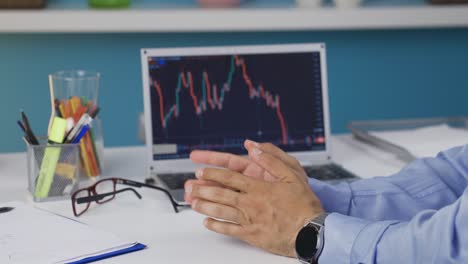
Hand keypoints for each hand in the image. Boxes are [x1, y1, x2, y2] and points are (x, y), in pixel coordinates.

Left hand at [185, 145, 323, 256]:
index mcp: (258, 187)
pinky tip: (207, 223)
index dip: (213, 173)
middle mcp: (250, 203)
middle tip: (190, 186)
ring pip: (221, 211)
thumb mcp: (292, 174)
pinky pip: (229, 230)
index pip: (230, 177)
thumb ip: (271, 159)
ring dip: (205, 206)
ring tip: (193, 203)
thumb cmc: (303, 205)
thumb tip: (254, 147)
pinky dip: (216, 226)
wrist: (311, 232)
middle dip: (203, 189)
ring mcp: (249, 220)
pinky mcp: (252, 235)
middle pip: (221, 194)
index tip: (201, 171)